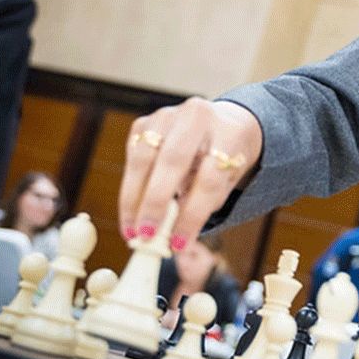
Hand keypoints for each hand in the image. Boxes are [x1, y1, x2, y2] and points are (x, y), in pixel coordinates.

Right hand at [119, 98, 261, 249]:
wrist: (220, 124)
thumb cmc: (223, 160)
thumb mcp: (225, 181)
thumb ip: (202, 203)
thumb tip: (170, 238)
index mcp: (228, 133)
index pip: (209, 177)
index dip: (192, 214)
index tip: (179, 244)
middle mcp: (198, 116)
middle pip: (173, 160)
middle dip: (156, 202)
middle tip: (146, 236)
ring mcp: (168, 114)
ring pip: (144, 157)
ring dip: (134, 198)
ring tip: (132, 231)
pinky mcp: (145, 121)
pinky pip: (132, 156)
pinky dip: (129, 187)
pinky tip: (130, 212)